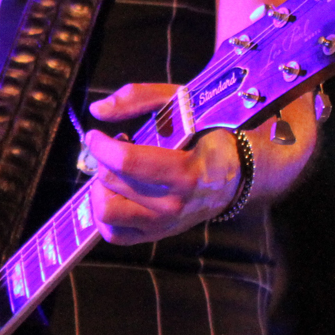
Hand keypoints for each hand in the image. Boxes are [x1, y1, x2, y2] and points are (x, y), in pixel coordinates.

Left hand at [81, 83, 242, 245]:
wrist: (239, 174)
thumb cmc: (209, 133)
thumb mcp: (184, 102)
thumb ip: (139, 98)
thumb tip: (97, 110)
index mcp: (186, 172)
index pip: (127, 162)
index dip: (101, 146)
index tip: (95, 135)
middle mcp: (174, 205)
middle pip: (112, 184)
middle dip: (104, 161)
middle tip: (115, 150)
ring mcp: (165, 225)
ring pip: (107, 214)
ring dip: (101, 189)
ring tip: (114, 174)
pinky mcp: (157, 236)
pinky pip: (114, 235)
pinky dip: (104, 215)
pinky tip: (114, 194)